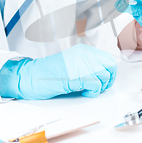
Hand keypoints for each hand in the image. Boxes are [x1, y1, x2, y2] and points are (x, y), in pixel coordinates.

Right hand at [0, 44, 116, 98]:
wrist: (31, 76)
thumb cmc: (48, 74)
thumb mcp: (72, 64)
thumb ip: (88, 66)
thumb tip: (105, 76)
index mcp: (83, 50)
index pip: (108, 59)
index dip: (110, 73)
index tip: (105, 81)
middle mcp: (83, 54)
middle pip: (110, 67)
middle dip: (107, 80)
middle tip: (99, 88)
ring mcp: (80, 64)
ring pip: (104, 77)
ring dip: (99, 87)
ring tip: (87, 89)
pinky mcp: (76, 76)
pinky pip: (95, 85)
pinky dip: (92, 92)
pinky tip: (83, 92)